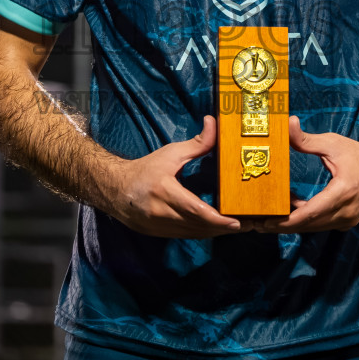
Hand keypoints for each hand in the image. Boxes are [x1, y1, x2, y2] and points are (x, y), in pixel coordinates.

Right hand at [100, 117, 242, 237]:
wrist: (113, 188)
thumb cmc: (144, 169)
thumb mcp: (170, 153)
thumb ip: (196, 143)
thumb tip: (214, 124)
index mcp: (164, 192)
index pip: (195, 210)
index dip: (218, 220)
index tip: (236, 222)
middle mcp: (160, 213)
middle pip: (198, 226)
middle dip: (222, 228)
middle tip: (245, 225)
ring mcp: (158, 227)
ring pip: (193, 234)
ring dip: (214, 233)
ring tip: (234, 228)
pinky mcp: (157, 234)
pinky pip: (184, 236)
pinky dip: (201, 233)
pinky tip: (214, 229)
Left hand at [252, 117, 358, 233]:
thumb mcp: (333, 144)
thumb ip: (306, 139)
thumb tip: (287, 123)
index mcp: (343, 192)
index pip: (311, 213)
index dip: (287, 220)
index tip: (267, 221)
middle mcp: (346, 211)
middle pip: (308, 225)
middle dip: (282, 226)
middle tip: (257, 224)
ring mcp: (347, 220)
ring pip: (313, 227)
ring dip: (291, 223)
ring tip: (266, 218)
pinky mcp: (346, 221)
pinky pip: (321, 224)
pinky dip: (305, 219)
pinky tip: (290, 208)